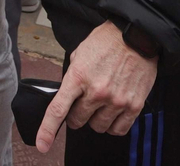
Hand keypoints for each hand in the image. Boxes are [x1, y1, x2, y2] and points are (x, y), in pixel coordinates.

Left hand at [35, 21, 158, 151]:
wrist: (137, 35)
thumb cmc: (107, 41)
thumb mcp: (80, 53)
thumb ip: (72, 76)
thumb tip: (68, 96)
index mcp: (78, 77)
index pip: (58, 109)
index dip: (47, 130)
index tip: (42, 144)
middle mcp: (97, 91)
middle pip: (77, 121)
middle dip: (76, 115)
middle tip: (83, 103)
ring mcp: (116, 100)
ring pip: (98, 127)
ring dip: (96, 119)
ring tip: (101, 104)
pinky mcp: (134, 105)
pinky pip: (118, 130)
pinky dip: (113, 125)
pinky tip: (113, 113)